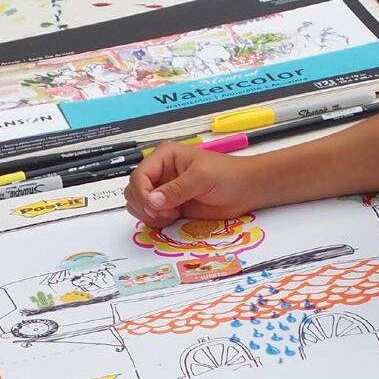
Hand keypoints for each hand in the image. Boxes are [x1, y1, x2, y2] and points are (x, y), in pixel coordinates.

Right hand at [125, 144, 264, 227]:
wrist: (246, 190)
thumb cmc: (227, 175)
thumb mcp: (201, 177)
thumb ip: (176, 189)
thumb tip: (153, 201)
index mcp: (164, 157)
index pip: (138, 176)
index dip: (142, 194)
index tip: (154, 207)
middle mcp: (160, 173)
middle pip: (133, 192)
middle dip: (144, 206)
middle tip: (166, 213)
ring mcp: (164, 191)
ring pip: (139, 206)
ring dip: (150, 215)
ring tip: (172, 214)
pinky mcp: (171, 207)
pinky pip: (151, 217)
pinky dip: (157, 221)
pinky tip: (174, 217)